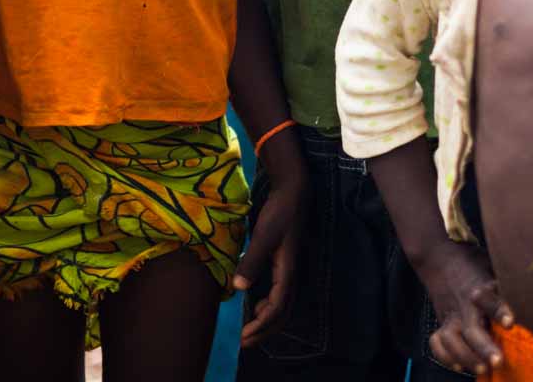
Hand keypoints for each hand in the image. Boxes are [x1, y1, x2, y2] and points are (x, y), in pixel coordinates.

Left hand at [234, 150, 306, 346]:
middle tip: (245, 341)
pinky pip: (281, 293)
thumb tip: (238, 288)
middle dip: (265, 330)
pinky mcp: (285, 263)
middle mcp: (291, 273)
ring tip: (249, 327)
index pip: (277, 307)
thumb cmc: (279, 211)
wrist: (294, 191)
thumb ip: (252, 260)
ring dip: (267, 319)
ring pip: (283, 304)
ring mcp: (290, 269)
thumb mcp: (264, 234)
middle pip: (283, 312)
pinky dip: (269, 305)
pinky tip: (256, 302)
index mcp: (287, 270)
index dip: (261, 325)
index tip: (243, 336)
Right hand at [422, 241, 512, 375]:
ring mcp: (450, 315)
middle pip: (470, 329)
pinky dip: (445, 356)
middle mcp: (464, 305)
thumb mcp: (494, 266)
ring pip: (451, 340)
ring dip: (465, 356)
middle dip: (483, 347)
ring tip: (481, 370)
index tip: (510, 323)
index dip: (500, 311)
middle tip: (497, 362)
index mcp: (480, 288)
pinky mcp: (441, 322)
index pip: (490, 301)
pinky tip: (458, 366)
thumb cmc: (476, 265)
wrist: (442, 257)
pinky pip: (437, 342)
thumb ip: (509, 283)